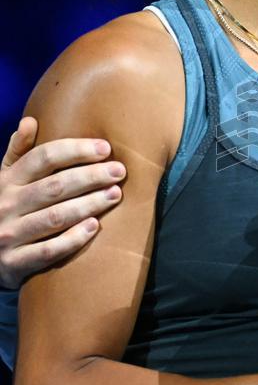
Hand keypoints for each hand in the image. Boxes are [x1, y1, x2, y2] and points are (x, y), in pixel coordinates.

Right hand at [0, 117, 125, 288]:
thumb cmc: (5, 209)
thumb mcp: (4, 179)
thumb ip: (18, 152)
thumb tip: (30, 122)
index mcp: (7, 180)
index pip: (43, 158)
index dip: (76, 150)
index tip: (106, 148)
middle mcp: (6, 205)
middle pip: (54, 186)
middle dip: (90, 176)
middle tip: (119, 171)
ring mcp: (9, 235)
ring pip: (55, 217)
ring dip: (88, 205)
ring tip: (115, 194)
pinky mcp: (14, 263)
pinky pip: (48, 250)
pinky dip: (73, 238)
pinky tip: (95, 227)